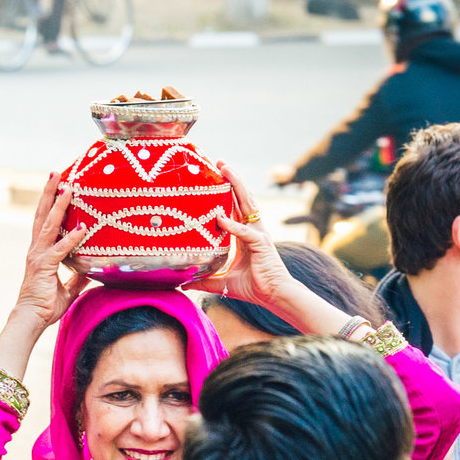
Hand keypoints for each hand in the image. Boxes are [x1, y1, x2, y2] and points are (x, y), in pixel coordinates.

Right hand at [11, 171, 89, 331]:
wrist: (31, 319)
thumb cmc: (46, 305)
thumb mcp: (67, 287)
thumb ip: (77, 276)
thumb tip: (90, 269)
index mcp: (41, 251)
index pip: (45, 221)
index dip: (51, 202)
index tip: (59, 185)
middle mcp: (37, 249)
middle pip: (42, 214)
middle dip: (50, 192)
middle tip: (56, 172)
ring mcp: (39, 256)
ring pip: (48, 224)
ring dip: (58, 204)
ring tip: (67, 186)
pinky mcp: (44, 266)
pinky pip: (60, 249)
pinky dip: (71, 238)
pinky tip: (82, 228)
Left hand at [189, 162, 358, 340]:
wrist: (275, 296)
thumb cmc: (254, 288)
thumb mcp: (223, 282)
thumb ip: (204, 280)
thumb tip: (184, 283)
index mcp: (246, 235)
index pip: (235, 208)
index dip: (226, 193)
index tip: (216, 179)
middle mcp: (254, 230)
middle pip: (242, 199)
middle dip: (232, 180)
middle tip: (220, 163)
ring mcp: (259, 235)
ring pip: (247, 205)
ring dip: (236, 187)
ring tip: (226, 171)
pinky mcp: (262, 244)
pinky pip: (245, 233)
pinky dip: (233, 225)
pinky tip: (221, 217)